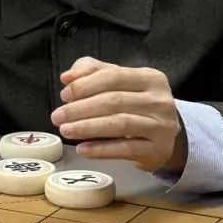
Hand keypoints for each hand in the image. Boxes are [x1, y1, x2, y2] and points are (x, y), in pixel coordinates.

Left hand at [49, 57, 186, 172]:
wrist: (166, 136)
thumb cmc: (136, 104)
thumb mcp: (119, 82)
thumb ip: (93, 72)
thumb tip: (67, 77)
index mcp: (150, 77)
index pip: (113, 76)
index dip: (85, 85)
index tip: (64, 95)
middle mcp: (159, 100)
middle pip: (114, 101)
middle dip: (81, 109)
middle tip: (57, 116)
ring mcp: (161, 126)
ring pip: (120, 124)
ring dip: (87, 127)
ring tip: (65, 130)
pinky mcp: (157, 150)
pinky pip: (125, 149)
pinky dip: (101, 150)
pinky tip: (82, 149)